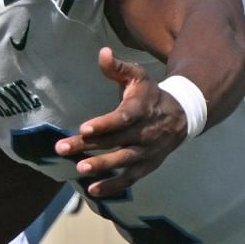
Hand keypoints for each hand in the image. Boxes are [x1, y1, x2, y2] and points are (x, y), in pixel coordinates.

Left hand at [54, 48, 189, 199]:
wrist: (182, 116)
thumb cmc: (149, 95)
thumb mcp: (138, 76)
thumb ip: (118, 68)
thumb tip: (102, 52)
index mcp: (141, 109)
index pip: (122, 118)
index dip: (104, 124)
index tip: (84, 128)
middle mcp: (145, 132)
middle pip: (115, 140)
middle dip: (88, 145)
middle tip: (62, 148)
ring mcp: (146, 151)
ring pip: (123, 161)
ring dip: (101, 166)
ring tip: (79, 168)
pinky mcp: (146, 166)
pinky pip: (129, 178)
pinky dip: (112, 186)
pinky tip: (92, 190)